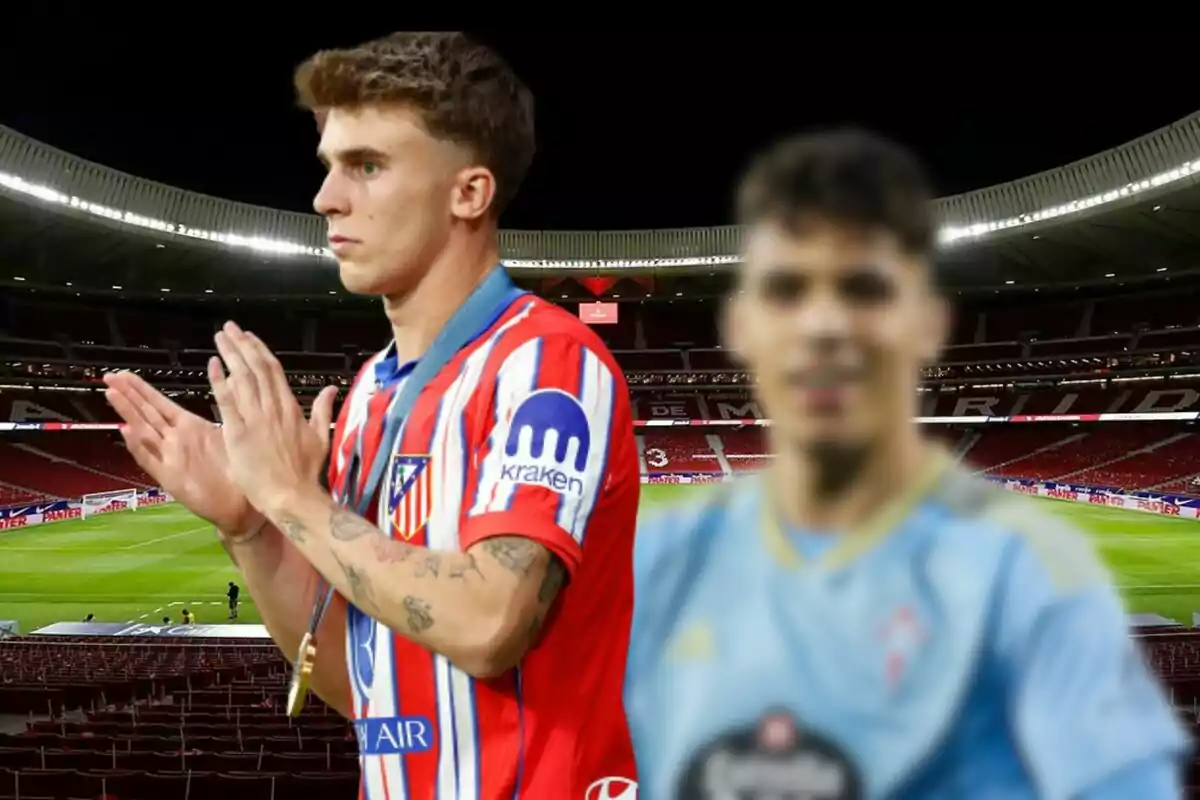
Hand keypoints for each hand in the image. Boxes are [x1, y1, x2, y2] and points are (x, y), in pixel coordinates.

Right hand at [103, 371, 261, 537]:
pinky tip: (127, 432)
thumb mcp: (226, 433)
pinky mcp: (171, 478)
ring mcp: (171, 458)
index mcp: (188, 427)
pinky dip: (139, 446)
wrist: (241, 502)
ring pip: (144, 432)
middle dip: (127, 394)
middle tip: (108, 377)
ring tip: (112, 395)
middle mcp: (175, 440)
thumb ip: (222, 408)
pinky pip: (150, 460)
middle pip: (147, 413)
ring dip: (128, 413)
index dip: (141, 388)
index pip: (159, 403)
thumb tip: (232, 379)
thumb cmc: (236, 467)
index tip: (125, 374)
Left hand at [209, 321, 338, 515]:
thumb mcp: (320, 438)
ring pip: (242, 378)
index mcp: (291, 408)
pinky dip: (220, 381)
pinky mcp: (238, 433)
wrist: (291, 497)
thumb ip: (322, 410)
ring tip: (221, 337)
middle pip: (256, 368)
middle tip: (229, 328)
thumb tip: (332, 388)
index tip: (249, 337)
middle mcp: (273, 408)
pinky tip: (213, 364)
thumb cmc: (304, 473)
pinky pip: (227, 401)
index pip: (274, 371)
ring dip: (230, 354)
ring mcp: (255, 419)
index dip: (260, 351)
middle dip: (242, 345)